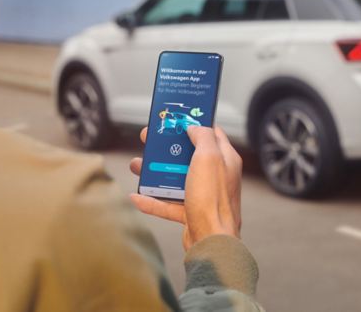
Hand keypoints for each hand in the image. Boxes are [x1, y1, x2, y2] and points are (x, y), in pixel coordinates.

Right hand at [129, 125, 242, 250]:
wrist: (211, 241)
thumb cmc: (213, 200)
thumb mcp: (209, 158)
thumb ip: (203, 136)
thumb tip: (195, 126)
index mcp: (224, 159)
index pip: (210, 133)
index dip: (193, 123)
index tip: (176, 119)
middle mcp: (215, 176)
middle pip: (187, 155)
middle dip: (166, 148)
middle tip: (148, 140)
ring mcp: (203, 195)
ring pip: (175, 178)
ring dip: (154, 172)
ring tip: (137, 166)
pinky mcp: (191, 212)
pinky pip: (168, 204)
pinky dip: (152, 200)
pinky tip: (136, 197)